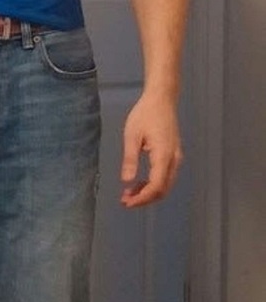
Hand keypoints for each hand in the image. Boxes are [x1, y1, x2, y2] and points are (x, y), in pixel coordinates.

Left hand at [120, 91, 182, 207]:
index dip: (141, 199)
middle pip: (162, 190)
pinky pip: (166, 176)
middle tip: (125, 200)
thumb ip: (130, 159)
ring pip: (165, 184)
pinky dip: (153, 184)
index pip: (155, 187)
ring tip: (129, 193)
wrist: (161, 99)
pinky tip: (139, 182)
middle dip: (144, 199)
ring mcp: (175, 157)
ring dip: (148, 192)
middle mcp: (173, 160)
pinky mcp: (173, 154)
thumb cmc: (145, 114)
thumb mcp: (132, 135)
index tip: (126, 202)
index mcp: (163, 156)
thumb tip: (126, 181)